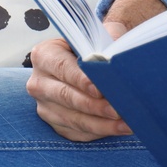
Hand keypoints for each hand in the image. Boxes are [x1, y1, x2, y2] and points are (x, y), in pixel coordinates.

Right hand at [26, 0, 164, 141]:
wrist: (89, 61)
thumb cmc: (95, 45)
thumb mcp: (101, 35)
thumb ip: (108, 39)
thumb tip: (118, 56)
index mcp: (45, 55)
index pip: (62, 68)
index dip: (80, 80)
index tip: (99, 89)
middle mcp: (39, 82)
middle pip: (66, 96)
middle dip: (94, 105)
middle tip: (117, 109)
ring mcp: (45, 105)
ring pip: (72, 119)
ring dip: (101, 124)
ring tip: (126, 124)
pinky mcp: (56, 123)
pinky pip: (77, 132)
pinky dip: (99, 131)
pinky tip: (120, 128)